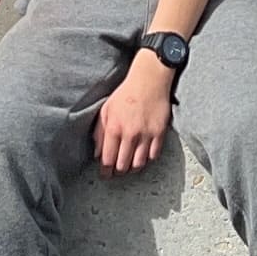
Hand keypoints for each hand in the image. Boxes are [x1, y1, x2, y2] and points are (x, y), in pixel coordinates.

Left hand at [94, 55, 174, 173]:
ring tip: (129, 167)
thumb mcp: (106, 110)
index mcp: (114, 128)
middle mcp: (130, 134)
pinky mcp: (160, 133)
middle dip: (118, 172)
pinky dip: (147, 159)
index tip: (105, 175)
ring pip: (139, 164)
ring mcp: (146, 134)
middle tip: (116, 173)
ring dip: (132, 169)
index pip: (108, 159)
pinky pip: (153, 156)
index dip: (105, 171)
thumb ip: (99, 133)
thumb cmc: (125, 94)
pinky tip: (142, 156)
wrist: (149, 80)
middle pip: (123, 165)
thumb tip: (97, 154)